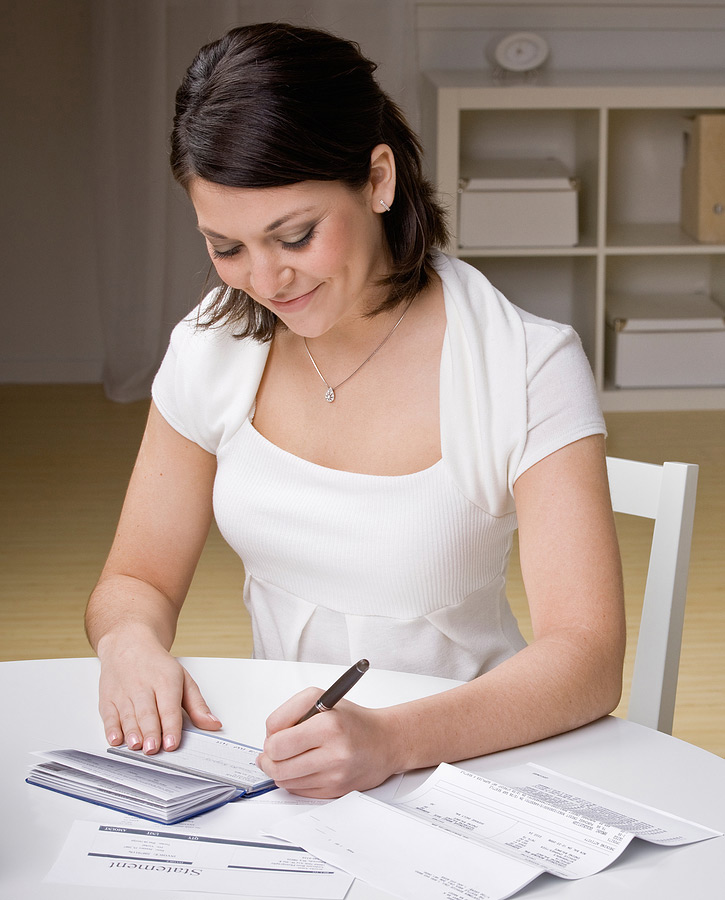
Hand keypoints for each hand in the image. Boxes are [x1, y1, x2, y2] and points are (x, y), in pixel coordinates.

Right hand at [97, 635, 220, 754]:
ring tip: (137, 746)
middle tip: (153, 749)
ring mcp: (123, 693)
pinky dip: (111, 728)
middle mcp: (143, 686)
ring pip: (128, 715)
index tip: (172, 744)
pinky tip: (116, 739)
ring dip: (132, 732)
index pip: (169, 707)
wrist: (129, 643)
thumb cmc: (158, 666)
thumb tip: (213, 725)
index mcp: (166, 681)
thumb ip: (198, 705)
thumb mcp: (183, 679)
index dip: (170, 726)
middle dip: (150, 732)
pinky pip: (108, 715)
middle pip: (147, 713)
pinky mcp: (108, 698)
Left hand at [257, 687, 399, 797]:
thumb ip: (287, 713)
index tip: (275, 736)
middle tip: (274, 750)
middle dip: (269, 758)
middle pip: (277, 767)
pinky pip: (299, 791)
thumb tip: (268, 738)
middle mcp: (333, 754)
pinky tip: (304, 766)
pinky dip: (294, 779)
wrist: (385, 742)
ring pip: (285, 781)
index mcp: (328, 726)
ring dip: (280, 769)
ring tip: (290, 756)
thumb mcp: (319, 699)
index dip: (270, 740)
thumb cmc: (352, 720)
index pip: (277, 744)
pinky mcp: (335, 792)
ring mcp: (335, 776)